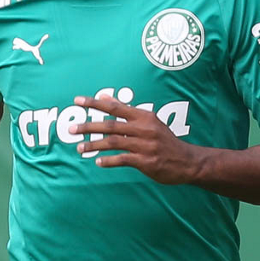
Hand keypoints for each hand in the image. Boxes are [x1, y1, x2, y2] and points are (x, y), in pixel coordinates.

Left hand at [74, 93, 204, 184]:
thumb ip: (128, 111)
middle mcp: (144, 129)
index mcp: (144, 116)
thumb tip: (105, 98)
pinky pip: (123, 160)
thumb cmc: (166, 141)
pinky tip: (98, 162)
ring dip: (94, 145)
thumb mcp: (150, 122)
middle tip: (71, 129)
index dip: (95, 103)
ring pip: (114, 142)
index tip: (77, 101)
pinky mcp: (147, 162)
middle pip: (110, 125)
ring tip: (79, 148)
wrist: (188, 161)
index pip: (115, 107)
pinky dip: (109, 161)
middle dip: (88, 126)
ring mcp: (145, 145)